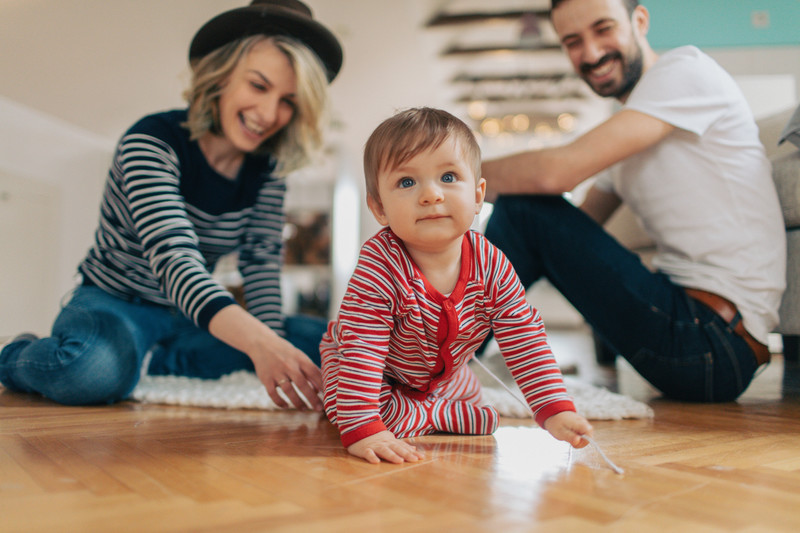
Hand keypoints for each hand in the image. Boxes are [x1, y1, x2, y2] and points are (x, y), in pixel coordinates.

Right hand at [208, 304, 323, 410]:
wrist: (263, 344)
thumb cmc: (286, 353)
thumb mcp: (299, 357)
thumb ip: (309, 372)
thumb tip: (319, 390)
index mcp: (300, 359)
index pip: (314, 373)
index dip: (323, 386)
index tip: (330, 397)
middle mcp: (289, 365)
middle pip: (302, 384)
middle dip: (312, 398)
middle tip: (320, 409)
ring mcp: (277, 372)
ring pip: (288, 390)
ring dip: (298, 402)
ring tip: (304, 409)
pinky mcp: (266, 379)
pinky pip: (273, 393)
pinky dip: (279, 402)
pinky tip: (286, 406)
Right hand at [347, 431, 425, 464]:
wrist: (359, 428)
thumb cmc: (377, 438)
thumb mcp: (390, 440)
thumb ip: (402, 445)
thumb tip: (415, 448)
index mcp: (391, 442)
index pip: (403, 447)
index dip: (412, 452)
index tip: (421, 457)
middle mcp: (385, 444)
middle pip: (396, 448)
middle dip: (406, 454)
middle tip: (414, 460)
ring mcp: (375, 446)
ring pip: (384, 450)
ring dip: (392, 455)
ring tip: (400, 461)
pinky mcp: (364, 449)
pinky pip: (368, 453)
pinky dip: (372, 457)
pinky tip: (376, 462)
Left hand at [543, 411, 592, 447]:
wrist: (553, 413)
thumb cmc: (556, 422)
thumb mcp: (560, 432)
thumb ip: (570, 437)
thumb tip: (578, 441)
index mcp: (581, 424)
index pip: (590, 437)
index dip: (583, 442)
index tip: (574, 442)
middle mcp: (585, 423)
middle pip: (589, 438)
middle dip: (580, 442)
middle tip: (569, 439)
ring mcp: (584, 424)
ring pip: (586, 437)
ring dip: (578, 439)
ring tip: (568, 435)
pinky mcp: (582, 425)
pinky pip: (582, 434)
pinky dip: (576, 436)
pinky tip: (570, 433)